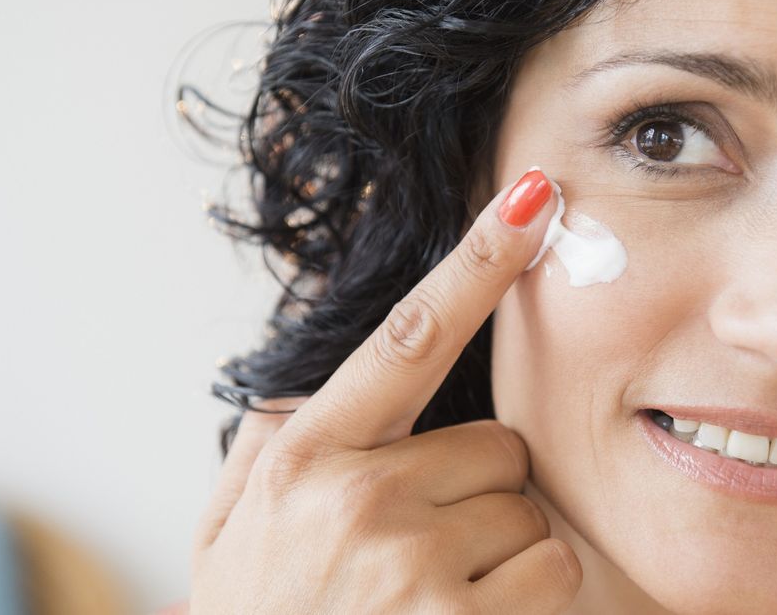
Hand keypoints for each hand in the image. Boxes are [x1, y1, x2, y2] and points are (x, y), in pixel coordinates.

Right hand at [189, 168, 577, 612]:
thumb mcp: (226, 535)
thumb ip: (264, 445)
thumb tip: (308, 375)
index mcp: (306, 456)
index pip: (411, 335)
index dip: (476, 262)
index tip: (529, 201)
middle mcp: (358, 496)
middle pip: (497, 444)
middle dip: (476, 491)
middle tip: (416, 551)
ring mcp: (411, 565)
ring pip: (528, 511)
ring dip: (500, 551)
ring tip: (430, 599)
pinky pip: (549, 570)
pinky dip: (525, 599)